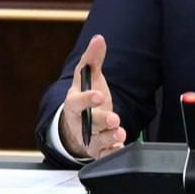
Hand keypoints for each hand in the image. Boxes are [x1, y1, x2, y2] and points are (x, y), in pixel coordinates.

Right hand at [58, 34, 125, 158]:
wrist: (81, 123)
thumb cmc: (86, 97)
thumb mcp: (89, 77)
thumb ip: (93, 59)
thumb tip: (98, 39)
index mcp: (74, 104)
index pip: (77, 102)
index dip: (87, 99)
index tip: (99, 95)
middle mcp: (80, 123)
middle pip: (89, 124)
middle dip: (102, 122)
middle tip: (114, 119)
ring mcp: (88, 138)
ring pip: (97, 142)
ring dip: (109, 138)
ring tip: (120, 132)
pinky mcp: (98, 150)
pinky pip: (104, 155)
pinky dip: (112, 152)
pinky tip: (119, 147)